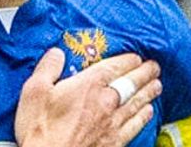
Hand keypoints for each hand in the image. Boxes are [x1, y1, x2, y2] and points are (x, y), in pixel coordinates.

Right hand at [15, 48, 161, 146]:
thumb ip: (48, 67)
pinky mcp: (114, 142)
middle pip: (131, 84)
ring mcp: (112, 124)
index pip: (114, 67)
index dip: (127, 60)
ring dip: (148, 92)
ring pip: (137, 103)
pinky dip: (144, 116)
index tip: (136, 57)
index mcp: (88, 86)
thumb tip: (57, 53)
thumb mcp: (34, 91)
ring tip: (157, 85)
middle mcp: (105, 102)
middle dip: (144, 73)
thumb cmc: (40, 128)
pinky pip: (135, 125)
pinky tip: (148, 112)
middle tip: (154, 67)